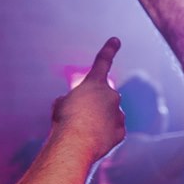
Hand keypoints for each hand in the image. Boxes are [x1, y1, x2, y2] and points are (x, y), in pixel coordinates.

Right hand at [51, 37, 125, 159]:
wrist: (76, 143)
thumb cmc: (65, 120)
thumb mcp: (62, 104)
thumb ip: (76, 100)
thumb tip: (84, 110)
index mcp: (95, 83)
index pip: (102, 62)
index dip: (109, 50)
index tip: (116, 40)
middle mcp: (111, 95)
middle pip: (102, 98)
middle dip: (93, 106)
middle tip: (78, 118)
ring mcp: (119, 114)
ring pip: (108, 115)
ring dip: (97, 121)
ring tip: (83, 131)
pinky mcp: (121, 131)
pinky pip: (111, 131)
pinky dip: (103, 135)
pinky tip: (93, 140)